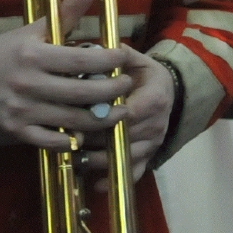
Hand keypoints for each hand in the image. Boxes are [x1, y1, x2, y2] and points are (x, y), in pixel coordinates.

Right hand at [0, 0, 139, 150]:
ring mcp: (22, 109)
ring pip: (74, 121)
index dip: (111, 61)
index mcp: (34, 55)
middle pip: (83, 94)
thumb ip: (68, 9)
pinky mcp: (16, 129)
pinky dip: (72, 140)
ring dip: (103, 119)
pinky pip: (52, 141)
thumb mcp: (35, 28)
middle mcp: (28, 83)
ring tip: (119, 111)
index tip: (124, 58)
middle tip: (127, 86)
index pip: (82, 61)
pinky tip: (86, 133)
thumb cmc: (7, 50)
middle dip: (113, 91)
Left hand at [76, 55, 175, 186]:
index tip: (80, 114)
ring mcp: (153, 143)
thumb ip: (118, 56)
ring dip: (100, 159)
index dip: (105, 116)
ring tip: (73, 157)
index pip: (130, 112)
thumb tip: (97, 48)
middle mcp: (157, 123)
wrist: (165, 91)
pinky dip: (114, 180)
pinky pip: (133, 172)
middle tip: (67, 137)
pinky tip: (96, 185)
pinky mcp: (149, 156)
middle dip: (95, 138)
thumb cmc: (141, 73)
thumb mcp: (134, 59)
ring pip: (125, 156)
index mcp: (154, 97)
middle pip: (124, 136)